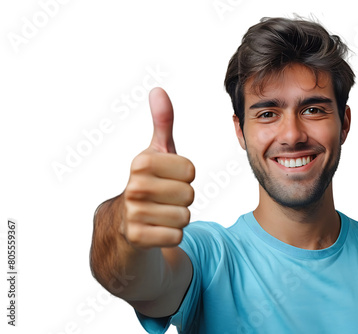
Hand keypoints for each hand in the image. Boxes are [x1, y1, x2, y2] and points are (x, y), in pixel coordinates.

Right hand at [122, 87, 194, 248]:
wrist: (124, 223)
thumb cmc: (149, 183)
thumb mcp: (157, 152)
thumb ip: (163, 123)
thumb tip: (158, 90)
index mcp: (141, 162)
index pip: (191, 171)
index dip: (185, 177)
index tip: (168, 178)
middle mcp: (134, 186)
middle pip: (189, 194)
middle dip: (182, 199)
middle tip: (164, 198)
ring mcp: (133, 213)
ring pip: (185, 217)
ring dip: (178, 217)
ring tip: (160, 213)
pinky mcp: (137, 238)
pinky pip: (176, 235)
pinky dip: (171, 234)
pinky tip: (156, 229)